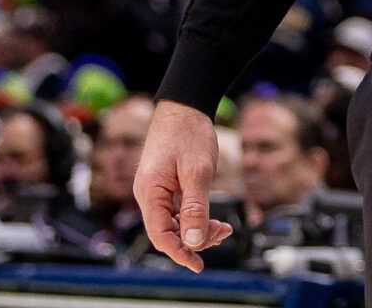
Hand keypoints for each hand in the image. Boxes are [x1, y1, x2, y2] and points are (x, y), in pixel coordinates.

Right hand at [134, 99, 235, 272]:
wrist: (185, 105)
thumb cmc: (189, 133)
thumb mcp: (198, 171)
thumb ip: (196, 207)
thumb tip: (194, 242)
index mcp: (150, 192)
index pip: (161, 236)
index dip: (180, 253)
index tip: (198, 265)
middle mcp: (148, 194)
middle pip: (168, 232)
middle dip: (195, 239)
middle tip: (223, 232)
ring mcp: (155, 190)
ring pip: (174, 223)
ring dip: (197, 229)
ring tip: (224, 227)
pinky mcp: (163, 186)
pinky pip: (177, 211)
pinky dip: (195, 218)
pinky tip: (214, 218)